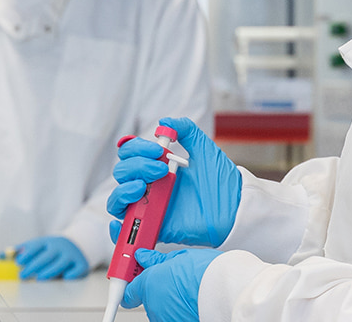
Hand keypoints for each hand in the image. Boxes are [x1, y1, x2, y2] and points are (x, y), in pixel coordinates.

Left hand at [14, 236, 89, 280]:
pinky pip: (76, 269)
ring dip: (50, 271)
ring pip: (60, 263)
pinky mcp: (81, 264)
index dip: (28, 253)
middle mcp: (60, 247)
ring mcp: (71, 255)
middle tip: (23, 275)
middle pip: (46, 256)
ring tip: (40, 278)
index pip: (36, 246)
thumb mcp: (38, 245)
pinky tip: (65, 277)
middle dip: (34, 266)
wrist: (80, 244)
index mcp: (47, 241)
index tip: (19, 261)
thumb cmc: (52, 249)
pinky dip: (71, 273)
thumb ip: (20, 251)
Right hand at [107, 117, 240, 247]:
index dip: (136, 149)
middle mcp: (149, 186)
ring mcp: (149, 207)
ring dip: (123, 190)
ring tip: (143, 187)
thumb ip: (186, 130)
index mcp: (156, 166)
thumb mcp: (204, 149)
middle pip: (122, 173)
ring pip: (117, 199)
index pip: (130, 154)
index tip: (157, 149)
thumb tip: (166, 122)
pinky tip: (123, 219)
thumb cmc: (221, 181)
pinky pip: (127, 229)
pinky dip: (117, 227)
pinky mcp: (154, 228)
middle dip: (137, 166)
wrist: (234, 208)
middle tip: (162, 169)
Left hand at [121, 248, 219, 321]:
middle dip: (158, 292)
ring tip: (189, 292)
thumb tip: (145, 257)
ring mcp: (165, 318)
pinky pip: (174, 316)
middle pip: (149, 300)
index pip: (129, 292)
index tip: (135, 282)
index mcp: (148, 286)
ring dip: (170, 303)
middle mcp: (153, 306)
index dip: (133, 286)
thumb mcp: (179, 258)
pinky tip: (193, 302)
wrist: (225, 290)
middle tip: (174, 282)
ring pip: (162, 310)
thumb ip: (157, 261)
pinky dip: (180, 311)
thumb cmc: (206, 272)